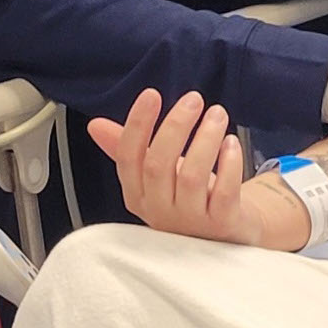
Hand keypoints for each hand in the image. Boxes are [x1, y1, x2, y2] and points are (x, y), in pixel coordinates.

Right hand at [89, 90, 265, 246]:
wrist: (228, 232)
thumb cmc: (189, 197)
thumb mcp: (157, 173)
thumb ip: (128, 149)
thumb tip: (95, 125)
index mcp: (137, 195)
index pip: (128, 158)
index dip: (137, 125)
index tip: (151, 94)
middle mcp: (159, 210)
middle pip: (158, 166)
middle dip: (175, 126)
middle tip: (194, 99)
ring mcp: (190, 221)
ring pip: (191, 176)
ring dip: (205, 139)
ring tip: (217, 114)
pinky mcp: (222, 224)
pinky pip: (223, 193)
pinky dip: (229, 164)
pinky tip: (232, 142)